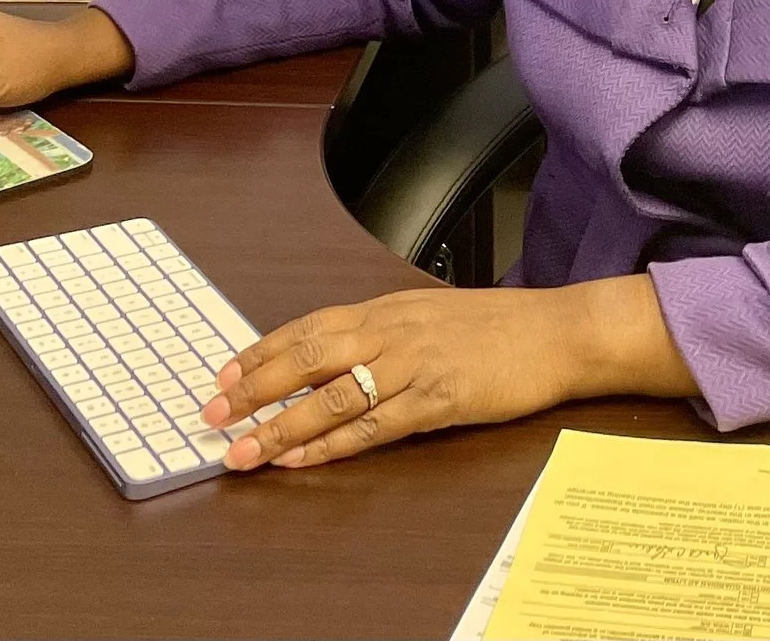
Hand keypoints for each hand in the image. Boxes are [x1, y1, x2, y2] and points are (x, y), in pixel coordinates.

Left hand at [202, 274, 694, 470]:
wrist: (558, 333)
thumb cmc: (498, 328)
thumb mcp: (431, 317)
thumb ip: (384, 332)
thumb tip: (336, 353)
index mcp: (387, 309)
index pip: (308, 326)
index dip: (262, 350)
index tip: (223, 372)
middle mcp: (392, 332)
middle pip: (307, 357)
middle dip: (253, 386)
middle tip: (211, 412)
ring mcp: (413, 366)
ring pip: (331, 396)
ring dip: (281, 425)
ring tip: (243, 449)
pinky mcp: (438, 400)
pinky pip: (374, 426)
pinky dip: (333, 445)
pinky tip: (304, 460)